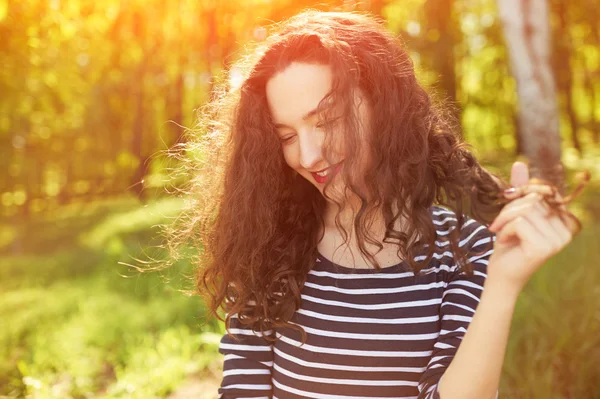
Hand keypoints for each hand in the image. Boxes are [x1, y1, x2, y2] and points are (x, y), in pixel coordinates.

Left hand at [486, 162, 575, 290]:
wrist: (501, 276)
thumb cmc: (508, 244)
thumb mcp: (513, 214)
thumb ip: (520, 191)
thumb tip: (520, 163)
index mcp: (563, 220)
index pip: (545, 191)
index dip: (523, 192)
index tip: (507, 202)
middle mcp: (566, 230)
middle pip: (534, 199)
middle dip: (509, 208)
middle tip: (498, 224)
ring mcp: (558, 240)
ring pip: (525, 209)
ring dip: (504, 219)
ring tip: (500, 233)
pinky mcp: (545, 248)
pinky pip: (519, 222)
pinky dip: (504, 229)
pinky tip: (503, 242)